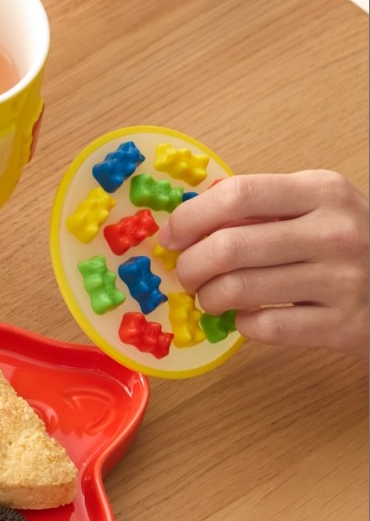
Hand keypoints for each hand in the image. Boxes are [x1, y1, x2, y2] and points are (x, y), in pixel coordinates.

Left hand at [156, 171, 368, 353]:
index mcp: (322, 192)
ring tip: (211, 298)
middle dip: (190, 265)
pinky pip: (265, 328)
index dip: (190, 217)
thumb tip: (185, 221)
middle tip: (185, 275)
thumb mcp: (316, 208)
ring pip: (239, 289)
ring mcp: (343, 280)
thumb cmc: (348, 242)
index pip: (237, 194)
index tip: (171, 236)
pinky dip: (242, 324)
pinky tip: (248, 317)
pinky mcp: (344, 325)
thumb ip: (260, 208)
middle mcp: (335, 232)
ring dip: (209, 298)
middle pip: (229, 246)